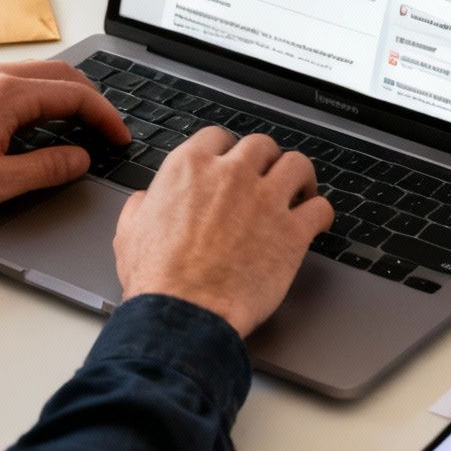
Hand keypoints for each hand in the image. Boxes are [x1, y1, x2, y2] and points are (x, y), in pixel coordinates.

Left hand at [0, 61, 131, 219]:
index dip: (105, 117)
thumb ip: (46, 169)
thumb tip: (78, 158)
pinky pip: (9, 79)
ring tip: (75, 125)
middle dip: (90, 100)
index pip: (75, 95)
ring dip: (62, 94)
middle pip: (60, 74)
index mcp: (6, 95)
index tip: (118, 137)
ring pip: (33, 74)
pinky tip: (32, 121)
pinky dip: (34, 94)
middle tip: (105, 128)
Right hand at [114, 128, 333, 337]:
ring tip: (299, 191)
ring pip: (298, 165)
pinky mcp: (292, 231)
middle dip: (265, 161)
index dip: (228, 151)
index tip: (232, 164)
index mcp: (190, 168)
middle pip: (261, 145)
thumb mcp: (130, 233)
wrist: (185, 314)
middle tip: (266, 178)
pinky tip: (315, 222)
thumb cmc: (158, 280)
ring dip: (299, 177)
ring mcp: (265, 200)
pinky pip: (321, 207)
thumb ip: (142, 206)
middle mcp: (231, 175)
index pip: (218, 137)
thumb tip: (145, 201)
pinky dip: (321, 212)